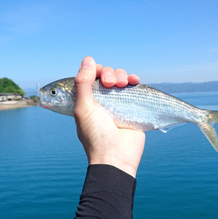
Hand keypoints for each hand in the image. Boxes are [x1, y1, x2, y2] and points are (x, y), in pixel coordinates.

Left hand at [74, 56, 144, 177]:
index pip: (90, 77)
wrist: (117, 158)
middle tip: (109, 83)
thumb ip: (82, 85)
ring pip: (120, 79)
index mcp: (87, 101)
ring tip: (122, 84)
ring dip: (121, 75)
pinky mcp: (133, 108)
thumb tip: (87, 60)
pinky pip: (134, 89)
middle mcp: (102, 100)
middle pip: (106, 75)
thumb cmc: (96, 136)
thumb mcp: (83, 110)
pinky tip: (135, 80)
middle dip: (109, 73)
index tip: (97, 74)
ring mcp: (118, 104)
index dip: (94, 71)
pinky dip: (134, 80)